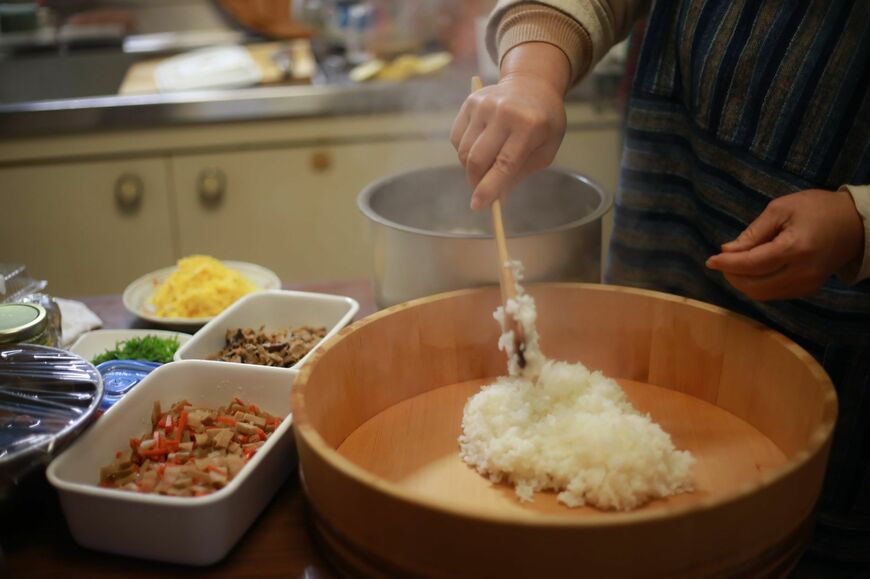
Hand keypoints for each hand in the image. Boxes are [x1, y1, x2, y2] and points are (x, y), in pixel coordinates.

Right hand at [450, 43, 569, 209]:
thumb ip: (519, 174)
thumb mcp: (545, 151)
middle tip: (481, 192)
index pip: (504, 164)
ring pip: (463, 152)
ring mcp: (483, 105)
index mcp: (529, 125)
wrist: (532, 84)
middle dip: (475, 182)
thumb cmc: (544, 122)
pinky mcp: (469, 103)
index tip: (478, 206)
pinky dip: (464, 151)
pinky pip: (457, 139)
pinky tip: (480, 146)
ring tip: (486, 165)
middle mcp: (503, 112)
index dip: (489, 188)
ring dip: (471, 168)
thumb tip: (495, 198)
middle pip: (477, 160)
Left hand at [705, 189, 863, 300]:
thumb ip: (753, 233)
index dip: (727, 264)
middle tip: (722, 261)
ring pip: (762, 294)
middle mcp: (802, 272)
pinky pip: (774, 294)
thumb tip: (727, 251)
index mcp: (796, 249)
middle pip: (754, 286)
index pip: (752, 265)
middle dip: (732, 275)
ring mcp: (807, 285)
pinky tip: (753, 270)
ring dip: (742, 282)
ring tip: (735, 264)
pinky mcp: (808, 290)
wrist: (855, 224)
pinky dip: (757, 284)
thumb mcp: (781, 209)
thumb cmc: (816, 209)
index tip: (710, 260)